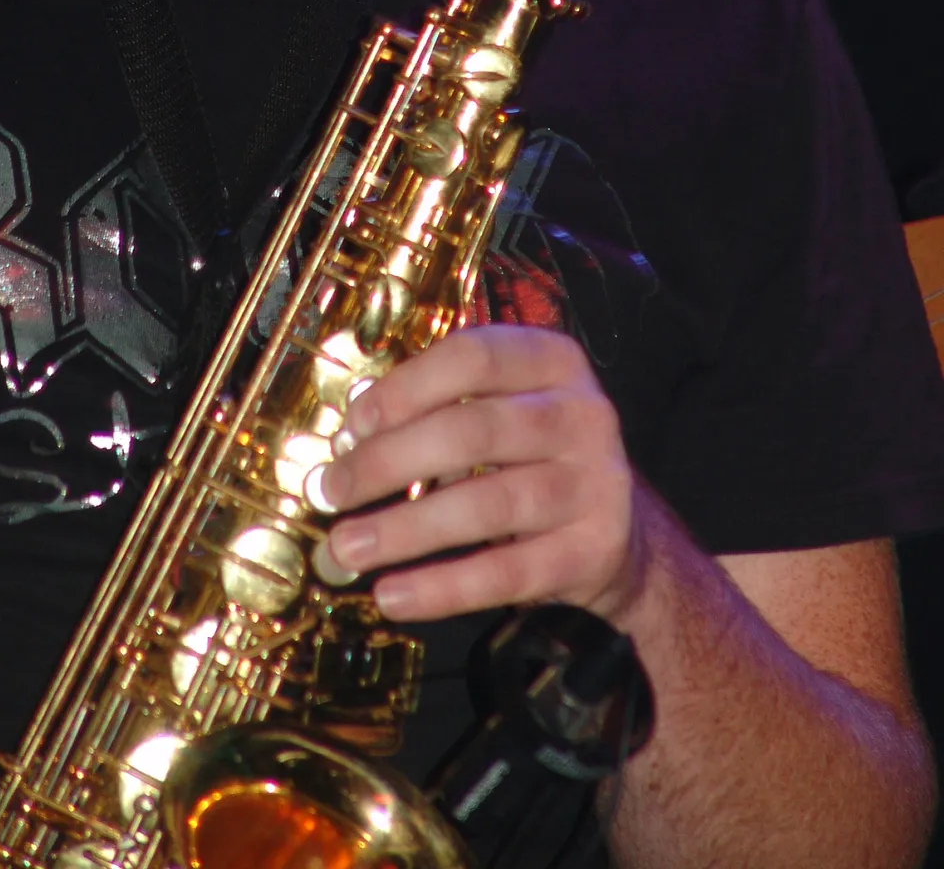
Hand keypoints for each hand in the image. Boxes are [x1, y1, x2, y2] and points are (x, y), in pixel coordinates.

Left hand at [318, 324, 643, 622]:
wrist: (618, 531)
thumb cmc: (530, 457)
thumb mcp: (498, 410)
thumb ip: (435, 411)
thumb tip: (349, 440)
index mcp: (552, 360)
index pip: (473, 356)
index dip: (406, 388)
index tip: (352, 424)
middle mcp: (583, 413)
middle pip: (472, 430)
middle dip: (389, 462)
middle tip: (331, 491)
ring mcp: (596, 483)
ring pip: (486, 505)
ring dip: (405, 529)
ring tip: (346, 548)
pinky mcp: (594, 550)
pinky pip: (506, 573)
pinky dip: (442, 587)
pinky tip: (392, 594)